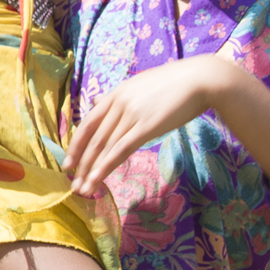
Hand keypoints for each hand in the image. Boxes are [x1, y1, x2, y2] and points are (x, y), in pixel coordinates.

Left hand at [66, 54, 257, 200]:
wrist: (200, 80)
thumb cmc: (176, 84)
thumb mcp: (140, 86)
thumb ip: (119, 97)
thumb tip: (97, 101)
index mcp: (116, 93)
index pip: (88, 123)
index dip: (76, 145)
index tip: (69, 162)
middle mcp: (118, 103)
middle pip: (93, 139)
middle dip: (81, 164)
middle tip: (73, 183)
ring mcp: (130, 114)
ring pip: (104, 147)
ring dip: (91, 171)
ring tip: (83, 189)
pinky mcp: (145, 126)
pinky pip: (119, 150)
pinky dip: (105, 167)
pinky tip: (97, 180)